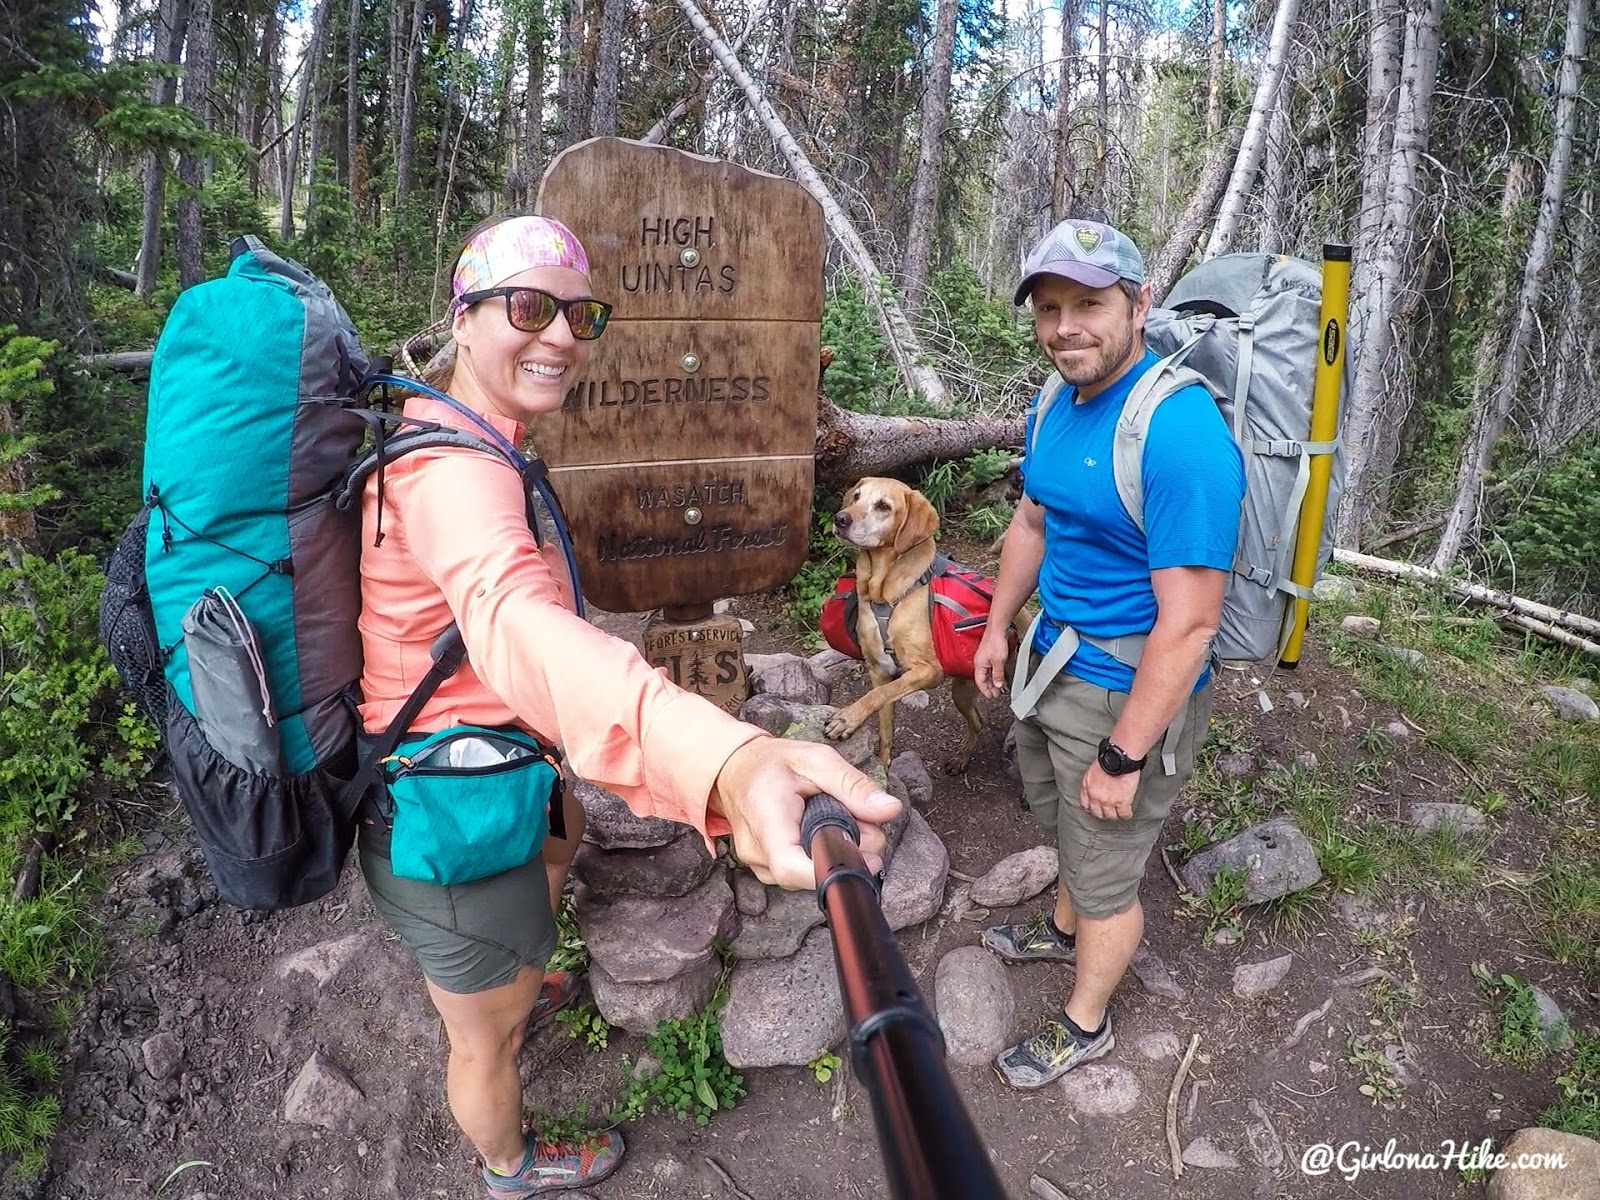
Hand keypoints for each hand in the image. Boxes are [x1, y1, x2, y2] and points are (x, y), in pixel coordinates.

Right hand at [712, 738, 900, 889]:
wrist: (734, 768)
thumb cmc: (771, 762)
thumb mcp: (816, 759)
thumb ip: (852, 785)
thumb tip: (889, 809)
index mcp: (766, 818)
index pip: (791, 866)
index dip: (831, 871)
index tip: (866, 859)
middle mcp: (756, 849)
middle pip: (807, 875)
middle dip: (846, 856)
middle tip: (866, 827)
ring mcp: (756, 862)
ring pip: (805, 876)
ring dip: (832, 855)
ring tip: (842, 822)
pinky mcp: (763, 867)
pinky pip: (797, 872)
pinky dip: (817, 856)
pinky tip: (823, 833)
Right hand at [974, 623, 1012, 700]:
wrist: (997, 629)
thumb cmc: (995, 642)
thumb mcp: (998, 661)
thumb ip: (998, 674)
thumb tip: (998, 685)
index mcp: (979, 665)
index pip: (980, 682)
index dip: (985, 690)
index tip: (991, 696)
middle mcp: (980, 662)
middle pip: (982, 679)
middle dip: (989, 687)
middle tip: (996, 694)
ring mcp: (984, 658)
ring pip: (986, 674)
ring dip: (992, 681)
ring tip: (998, 687)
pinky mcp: (989, 655)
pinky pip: (990, 668)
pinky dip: (994, 674)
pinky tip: (998, 676)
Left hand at [1079, 761, 1137, 820]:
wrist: (1119, 758)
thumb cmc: (1108, 760)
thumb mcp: (1091, 772)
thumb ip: (1090, 783)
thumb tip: (1094, 789)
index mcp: (1087, 788)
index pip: (1086, 806)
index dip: (1092, 809)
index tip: (1096, 809)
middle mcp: (1096, 797)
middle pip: (1098, 814)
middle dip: (1103, 813)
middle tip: (1108, 811)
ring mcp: (1109, 801)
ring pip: (1111, 816)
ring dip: (1115, 815)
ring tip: (1118, 812)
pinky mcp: (1122, 801)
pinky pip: (1124, 814)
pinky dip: (1126, 814)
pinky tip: (1127, 812)